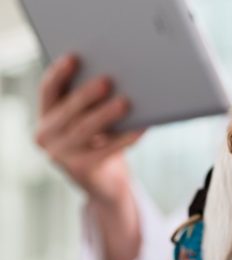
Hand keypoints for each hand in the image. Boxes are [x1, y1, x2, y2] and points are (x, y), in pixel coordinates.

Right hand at [36, 54, 144, 259]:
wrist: (106, 185)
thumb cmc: (101, 143)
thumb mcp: (91, 122)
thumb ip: (92, 103)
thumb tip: (118, 79)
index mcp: (45, 117)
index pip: (48, 90)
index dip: (60, 73)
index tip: (74, 57)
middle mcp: (46, 136)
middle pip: (68, 110)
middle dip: (87, 94)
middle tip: (107, 80)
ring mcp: (60, 155)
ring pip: (85, 129)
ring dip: (106, 114)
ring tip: (126, 102)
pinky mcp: (81, 170)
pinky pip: (106, 149)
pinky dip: (125, 137)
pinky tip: (141, 127)